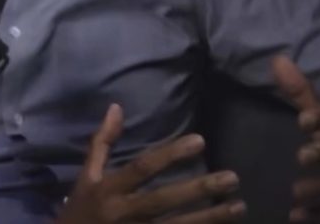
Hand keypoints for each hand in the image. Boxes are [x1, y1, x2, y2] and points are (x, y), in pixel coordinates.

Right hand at [57, 104, 245, 222]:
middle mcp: (124, 212)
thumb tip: (116, 108)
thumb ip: (102, 143)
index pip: (142, 168)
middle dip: (199, 189)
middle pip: (165, 200)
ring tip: (239, 206)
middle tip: (232, 178)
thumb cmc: (81, 209)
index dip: (170, 154)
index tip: (200, 141)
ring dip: (210, 218)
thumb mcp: (87, 176)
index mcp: (109, 189)